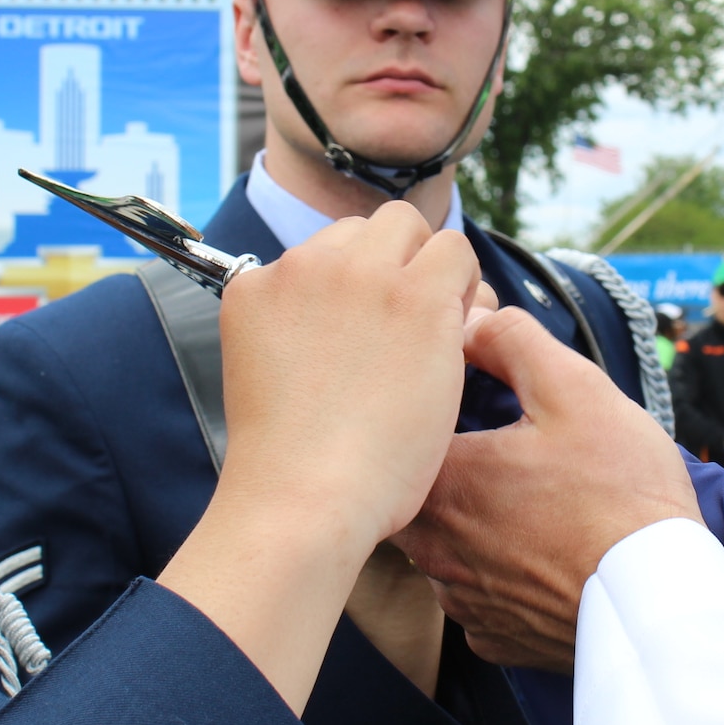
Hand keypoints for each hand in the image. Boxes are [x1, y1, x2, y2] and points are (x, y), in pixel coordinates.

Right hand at [158, 203, 482, 712]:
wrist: (303, 497)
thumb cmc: (294, 468)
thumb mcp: (271, 375)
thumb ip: (303, 332)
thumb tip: (361, 321)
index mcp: (257, 287)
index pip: (324, 253)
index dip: (361, 284)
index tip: (376, 327)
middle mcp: (304, 266)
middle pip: (369, 228)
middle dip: (398, 263)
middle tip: (414, 323)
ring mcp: (360, 274)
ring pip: (414, 228)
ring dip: (432, 268)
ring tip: (440, 328)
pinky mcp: (416, 294)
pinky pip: (458, 256)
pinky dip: (466, 289)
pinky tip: (458, 337)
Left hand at [397, 308, 697, 673]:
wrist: (662, 601)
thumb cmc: (622, 494)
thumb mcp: (576, 390)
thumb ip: (513, 342)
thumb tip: (471, 323)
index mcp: (444, 483)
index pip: (403, 436)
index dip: (430, 413)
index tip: (465, 405)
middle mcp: (435, 549)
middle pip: (414, 494)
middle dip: (445, 470)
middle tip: (492, 451)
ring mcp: (462, 601)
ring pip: (441, 548)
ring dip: (468, 525)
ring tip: (521, 504)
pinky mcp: (493, 638)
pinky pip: (476, 595)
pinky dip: (497, 573)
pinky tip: (536, 555)